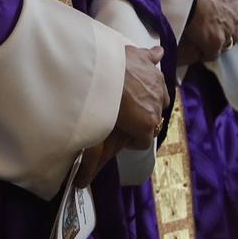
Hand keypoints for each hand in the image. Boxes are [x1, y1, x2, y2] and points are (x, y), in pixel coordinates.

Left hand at [74, 45, 165, 187]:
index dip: (129, 141)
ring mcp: (154, 79)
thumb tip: (80, 184)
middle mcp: (157, 103)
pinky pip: (156, 58)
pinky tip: (155, 54)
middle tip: (119, 115)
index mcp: (147, 124)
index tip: (117, 137)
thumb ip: (93, 160)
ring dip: (147, 95)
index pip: (142, 142)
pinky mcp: (146, 59)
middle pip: (151, 117)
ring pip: (158, 92)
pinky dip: (154, 58)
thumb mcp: (96, 135)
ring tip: (129, 93)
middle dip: (139, 119)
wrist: (96, 67)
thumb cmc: (97, 102)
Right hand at [178, 0, 237, 64]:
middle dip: (228, 34)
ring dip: (217, 44)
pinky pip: (212, 54)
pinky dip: (206, 54)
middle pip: (236, 33)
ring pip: (225, 45)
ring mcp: (226, 33)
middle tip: (215, 32)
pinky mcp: (213, 44)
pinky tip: (198, 50)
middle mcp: (236, 19)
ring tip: (205, 42)